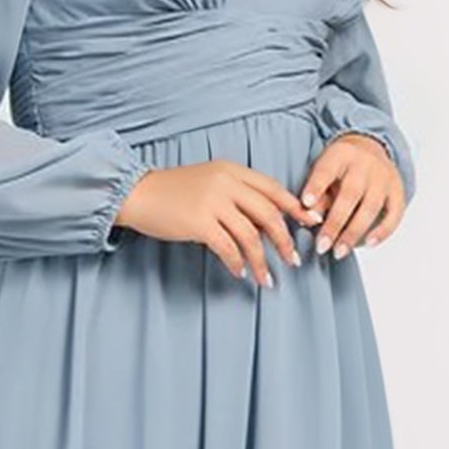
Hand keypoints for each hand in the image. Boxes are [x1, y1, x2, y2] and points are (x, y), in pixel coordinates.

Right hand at [113, 161, 324, 284]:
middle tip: (293, 259)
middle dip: (284, 239)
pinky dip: (237, 262)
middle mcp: (226, 183)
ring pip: (250, 235)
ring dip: (262, 259)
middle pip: (268, 213)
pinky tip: (240, 273)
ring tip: (267, 278)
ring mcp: (212, 202)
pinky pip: (227, 247)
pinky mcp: (198, 222)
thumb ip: (236, 195)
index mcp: (232, 170)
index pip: (273, 189)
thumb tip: (264, 223)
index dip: (294, 208)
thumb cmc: (173, 191)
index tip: (310, 223)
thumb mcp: (209, 182)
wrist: (138, 193)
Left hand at [300, 133, 404, 256]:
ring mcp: (384, 177)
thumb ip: (317, 194)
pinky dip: (382, 231)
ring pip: (371, 208)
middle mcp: (365, 164)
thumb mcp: (323, 172)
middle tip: (321, 246)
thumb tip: (309, 219)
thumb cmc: (339, 169)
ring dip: (353, 233)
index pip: (327, 171)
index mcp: (341, 154)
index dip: (316, 187)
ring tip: (338, 252)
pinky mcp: (398, 191)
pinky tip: (368, 244)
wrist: (370, 149)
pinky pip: (394, 214)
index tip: (306, 204)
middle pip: (350, 195)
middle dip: (334, 223)